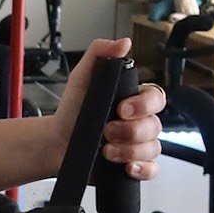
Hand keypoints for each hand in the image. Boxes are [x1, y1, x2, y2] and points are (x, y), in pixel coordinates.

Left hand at [53, 37, 164, 181]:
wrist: (57, 142)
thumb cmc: (73, 110)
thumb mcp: (81, 76)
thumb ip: (99, 54)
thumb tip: (124, 43)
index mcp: (134, 99)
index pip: (155, 97)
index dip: (143, 104)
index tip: (121, 109)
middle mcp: (141, 122)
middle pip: (155, 126)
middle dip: (130, 131)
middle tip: (107, 131)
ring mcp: (139, 144)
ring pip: (152, 148)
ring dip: (129, 150)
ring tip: (106, 150)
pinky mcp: (133, 164)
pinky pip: (152, 169)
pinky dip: (142, 169)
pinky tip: (127, 167)